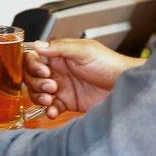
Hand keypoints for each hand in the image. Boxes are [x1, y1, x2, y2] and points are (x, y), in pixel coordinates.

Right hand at [24, 39, 144, 118]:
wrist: (124, 87)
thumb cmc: (110, 64)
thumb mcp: (85, 51)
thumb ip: (60, 48)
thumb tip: (38, 45)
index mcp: (60, 55)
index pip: (34, 57)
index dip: (33, 65)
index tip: (43, 70)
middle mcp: (58, 70)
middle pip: (32, 77)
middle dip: (36, 82)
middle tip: (52, 85)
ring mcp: (61, 87)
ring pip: (38, 93)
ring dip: (39, 96)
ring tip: (50, 98)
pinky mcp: (67, 102)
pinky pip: (50, 107)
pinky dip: (48, 110)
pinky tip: (53, 110)